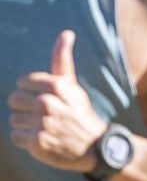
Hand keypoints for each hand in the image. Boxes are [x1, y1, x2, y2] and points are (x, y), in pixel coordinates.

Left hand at [9, 30, 107, 171]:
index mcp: (55, 86)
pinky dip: (25, 141)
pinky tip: (41, 140)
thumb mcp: (73, 86)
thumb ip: (62, 59)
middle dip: (25, 109)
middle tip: (43, 117)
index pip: (22, 83)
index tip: (45, 102)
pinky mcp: (38, 142)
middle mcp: (48, 103)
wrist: (97, 147)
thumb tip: (66, 33)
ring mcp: (43, 123)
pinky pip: (16, 137)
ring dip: (26, 126)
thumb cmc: (80, 114)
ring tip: (44, 129)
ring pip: (13, 119)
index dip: (31, 92)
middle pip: (14, 100)